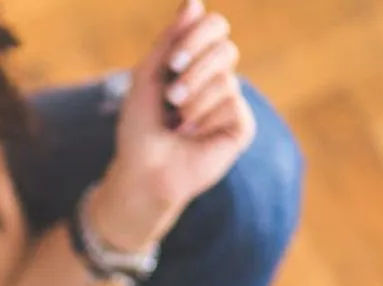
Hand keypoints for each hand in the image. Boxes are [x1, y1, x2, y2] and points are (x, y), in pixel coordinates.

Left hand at [94, 0, 255, 249]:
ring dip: (193, 100)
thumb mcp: (148, 76)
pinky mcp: (241, 126)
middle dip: (194, 69)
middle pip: (225, 47)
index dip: (198, 34)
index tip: (173, 60)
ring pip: (225, 78)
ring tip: (177, 123)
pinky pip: (232, 104)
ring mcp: (231, 101)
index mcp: (195, 61)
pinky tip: (194, 135)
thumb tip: (194, 0)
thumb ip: (170, 40)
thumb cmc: (141, 127)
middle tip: (171, 95)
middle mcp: (217, 77)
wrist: (144, 171)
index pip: (214, 26)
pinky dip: (205, 119)